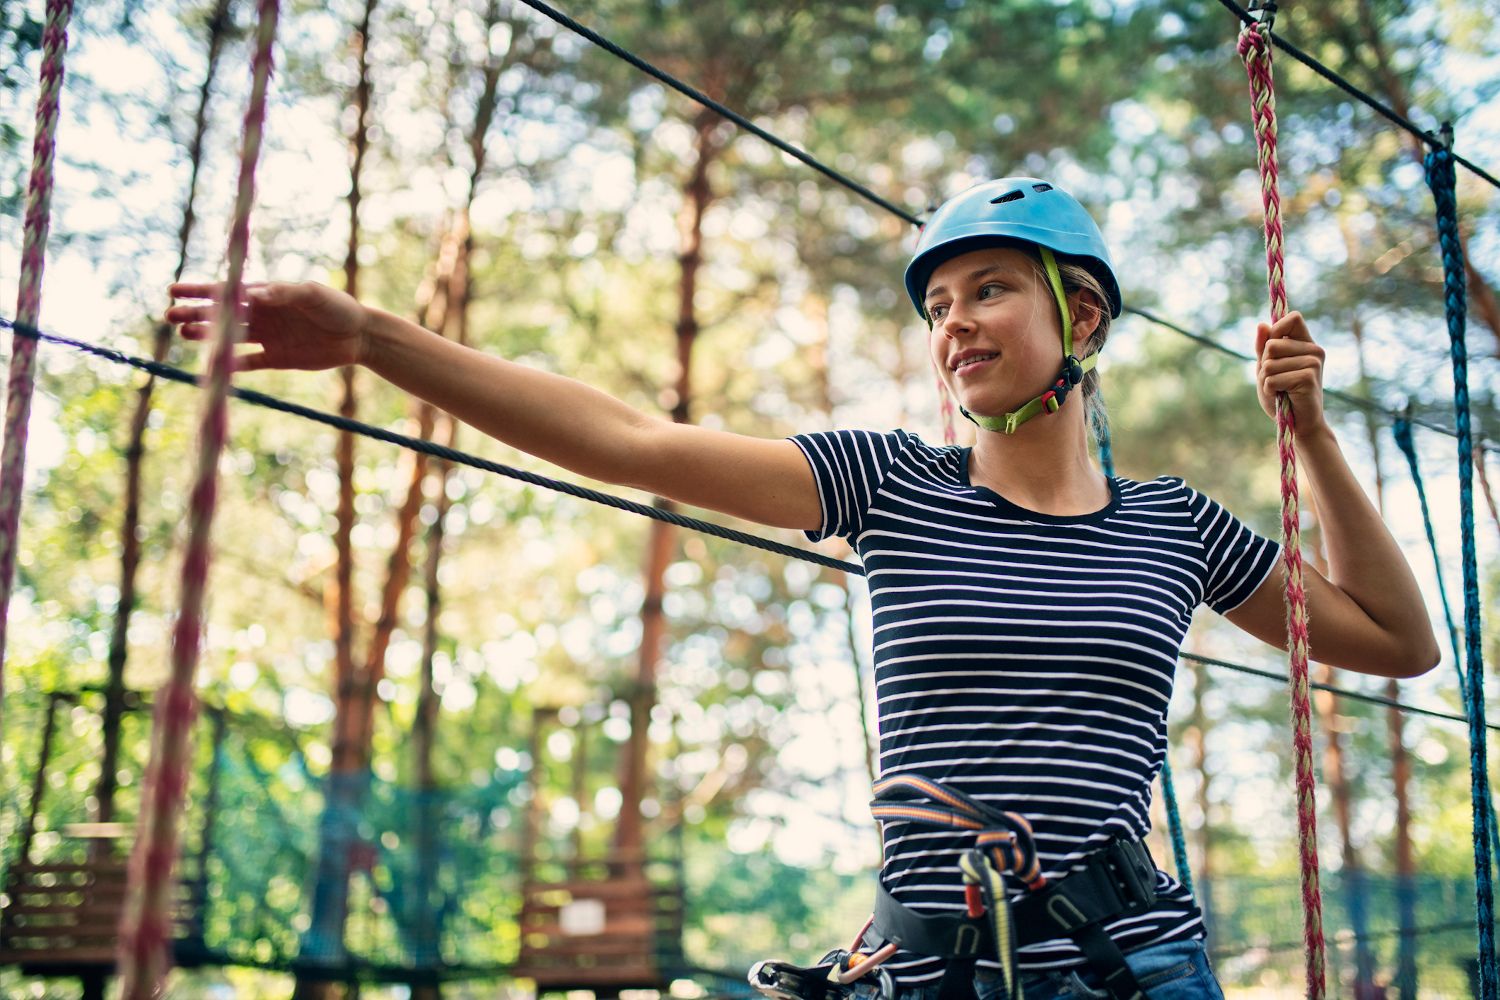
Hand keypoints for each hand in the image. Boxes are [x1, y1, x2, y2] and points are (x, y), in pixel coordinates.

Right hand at [167, 280, 368, 371]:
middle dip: (195, 314)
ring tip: (184, 334)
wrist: (359, 336)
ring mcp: (268, 338)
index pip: (228, 292)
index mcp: (267, 295)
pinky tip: (213, 366)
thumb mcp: (312, 294)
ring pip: (229, 337)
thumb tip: (255, 293)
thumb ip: (284, 293)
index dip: (200, 291)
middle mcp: (263, 315)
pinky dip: (231, 364)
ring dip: (207, 336)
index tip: (174, 290)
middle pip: (222, 315)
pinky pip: (248, 363)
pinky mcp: (277, 359)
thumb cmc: (337, 307)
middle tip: (169, 316)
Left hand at [1255, 311, 1326, 436]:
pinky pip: (1272, 379)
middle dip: (1265, 365)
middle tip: (1277, 380)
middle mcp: (1314, 350)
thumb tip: (1261, 324)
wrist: (1298, 424)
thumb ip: (1264, 347)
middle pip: (1271, 344)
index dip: (1276, 330)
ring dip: (1266, 381)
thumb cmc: (1282, 395)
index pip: (1293, 318)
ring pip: (1269, 364)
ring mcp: (1313, 363)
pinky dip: (1270, 390)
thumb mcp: (1267, 368)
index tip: (1272, 350)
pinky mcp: (1309, 378)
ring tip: (1281, 390)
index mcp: (1306, 343)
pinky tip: (1282, 396)